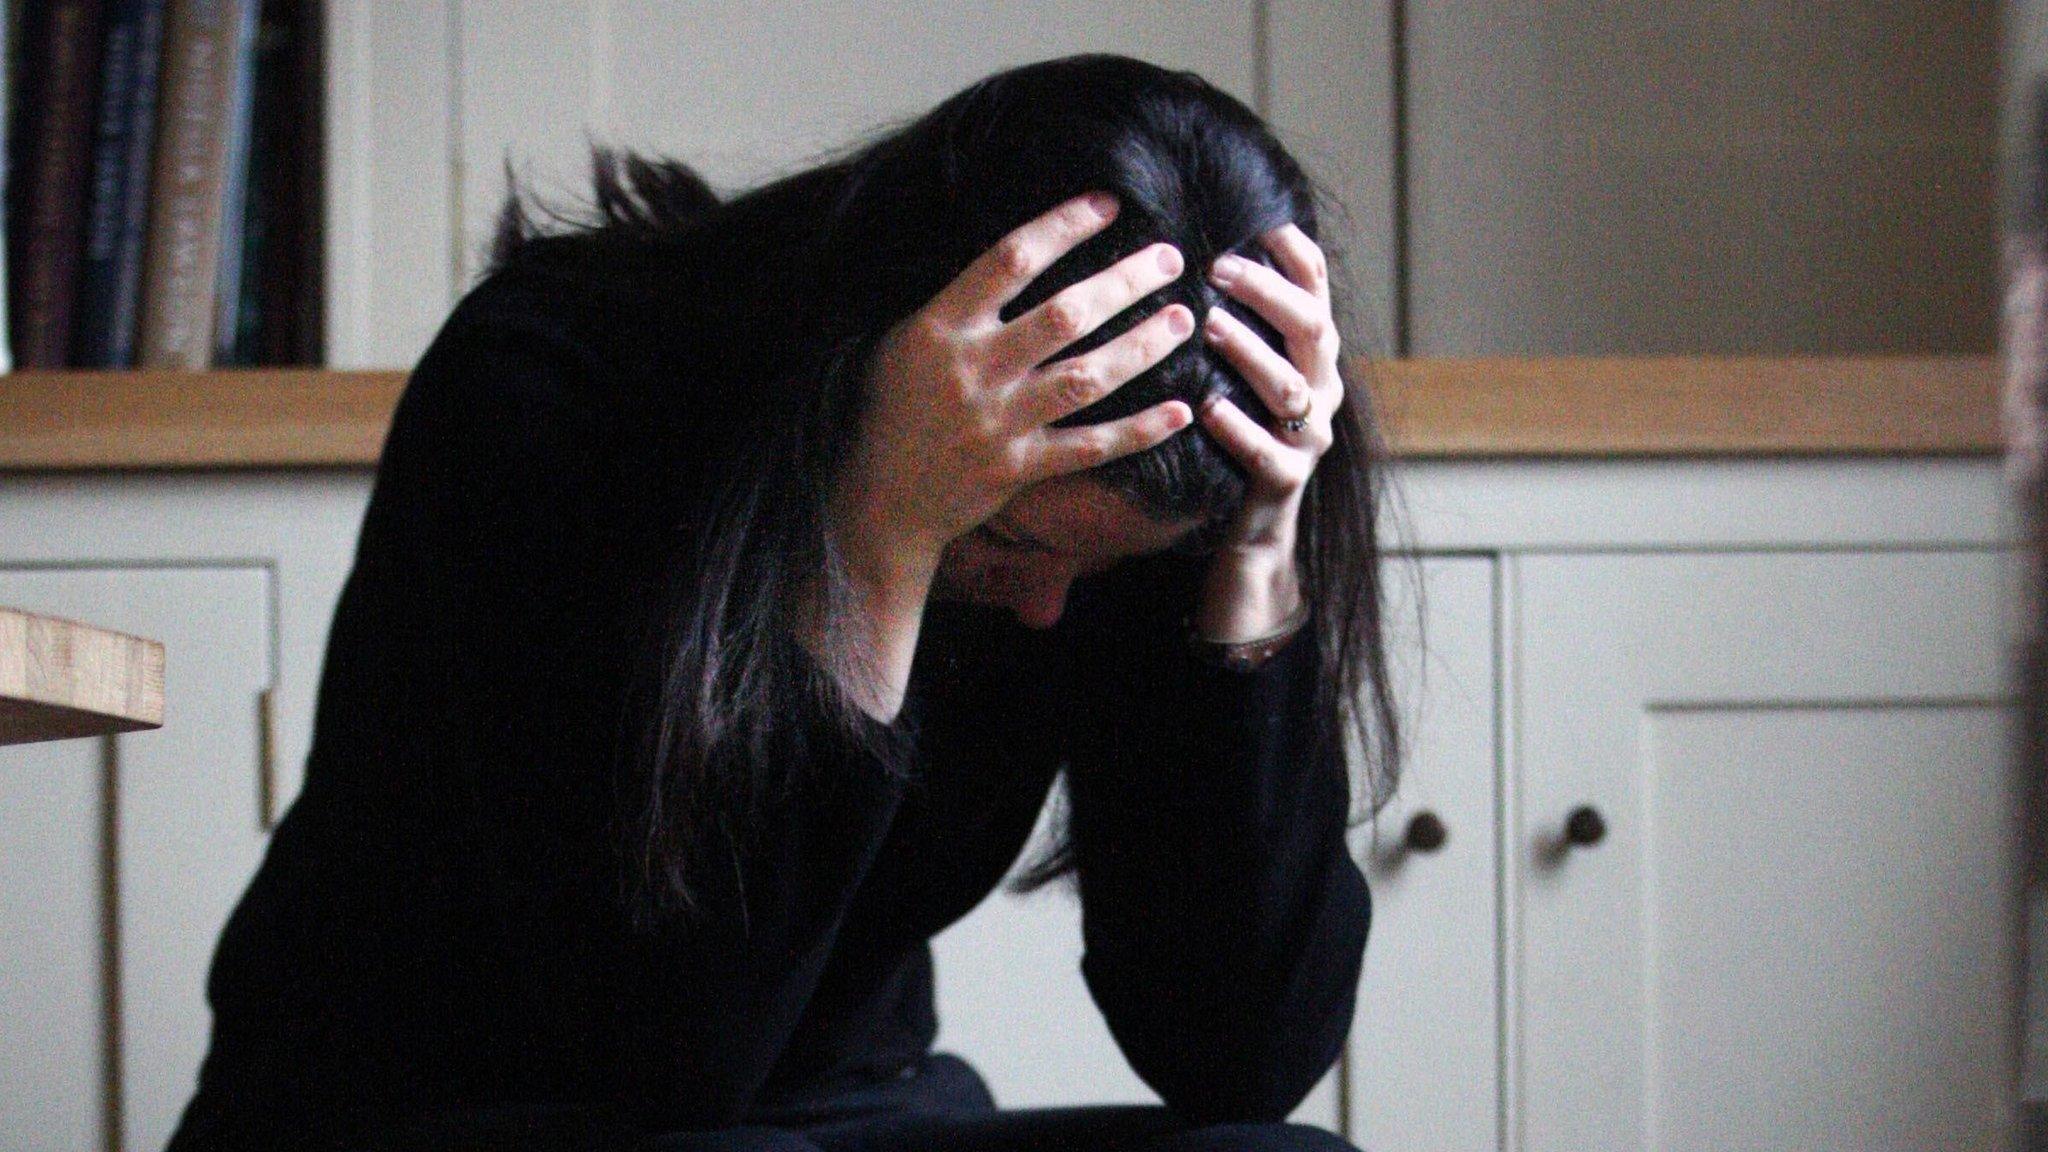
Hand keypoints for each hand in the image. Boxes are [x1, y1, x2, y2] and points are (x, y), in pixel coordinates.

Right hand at [831, 191, 1197, 588]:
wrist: (876, 498)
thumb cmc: (891, 407)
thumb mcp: (906, 340)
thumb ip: (961, 305)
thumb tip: (1026, 253)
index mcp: (943, 327)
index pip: (1011, 260)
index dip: (1064, 227)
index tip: (1108, 205)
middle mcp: (974, 370)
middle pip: (1065, 316)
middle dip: (1124, 282)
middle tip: (1169, 258)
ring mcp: (999, 422)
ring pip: (1087, 377)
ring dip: (1142, 347)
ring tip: (1184, 318)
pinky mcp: (1019, 468)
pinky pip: (1090, 446)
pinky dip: (1139, 430)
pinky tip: (1181, 410)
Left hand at [1191, 222, 1344, 639]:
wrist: (1251, 526)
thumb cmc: (1235, 430)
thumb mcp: (1239, 371)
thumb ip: (1232, 320)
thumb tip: (1189, 250)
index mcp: (1312, 355)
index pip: (1317, 290)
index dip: (1294, 253)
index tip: (1259, 221)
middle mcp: (1321, 389)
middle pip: (1313, 328)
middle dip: (1267, 293)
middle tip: (1216, 268)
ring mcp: (1308, 437)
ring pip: (1290, 387)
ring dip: (1250, 352)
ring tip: (1208, 327)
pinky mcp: (1285, 481)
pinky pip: (1268, 452)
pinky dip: (1239, 428)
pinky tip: (1206, 409)